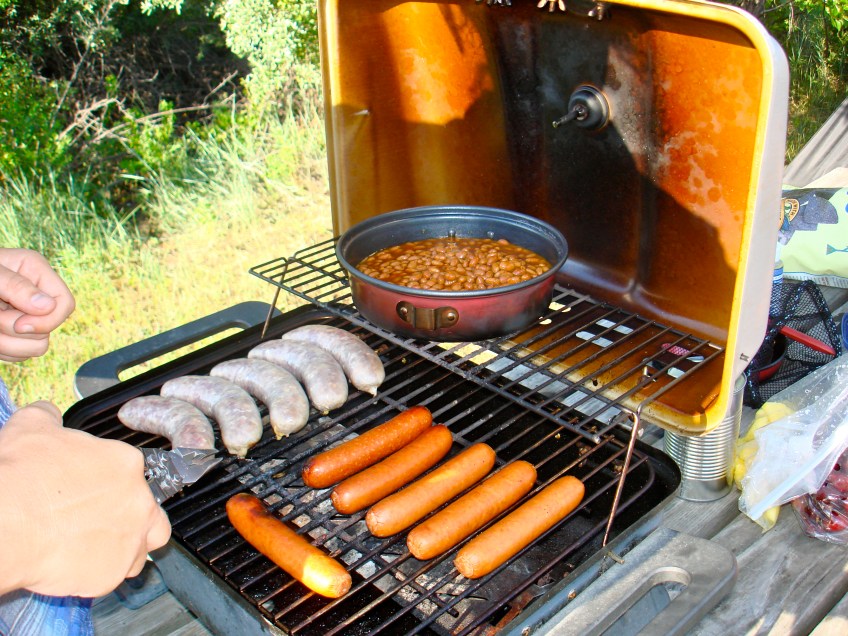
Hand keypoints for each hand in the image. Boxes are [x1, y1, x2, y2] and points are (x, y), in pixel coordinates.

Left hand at [0, 248, 74, 361]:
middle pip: (48, 330)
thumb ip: (16, 287)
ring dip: (6, 344)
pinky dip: (2, 350)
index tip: (17, 324)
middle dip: (14, 331)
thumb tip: (47, 306)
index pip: (64, 304)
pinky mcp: (13, 333)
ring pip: (36, 347)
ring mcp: (25, 314)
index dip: (46, 320)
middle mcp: (35, 294)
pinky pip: (20, 354)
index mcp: (34, 271)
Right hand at [0, 402, 170, 596]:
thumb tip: (48, 413)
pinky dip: (101, 572)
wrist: (6, 523)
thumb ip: (48, 417)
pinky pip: (116, 575)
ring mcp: (131, 538)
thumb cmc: (21, 477)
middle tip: (100, 519)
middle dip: (132, 515)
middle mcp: (139, 500)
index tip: (95, 489)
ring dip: (125, 546)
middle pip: (150, 510)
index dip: (112, 482)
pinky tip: (78, 565)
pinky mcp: (113, 572)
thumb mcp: (32, 428)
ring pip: (144, 546)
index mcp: (126, 463)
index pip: (134, 473)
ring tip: (95, 545)